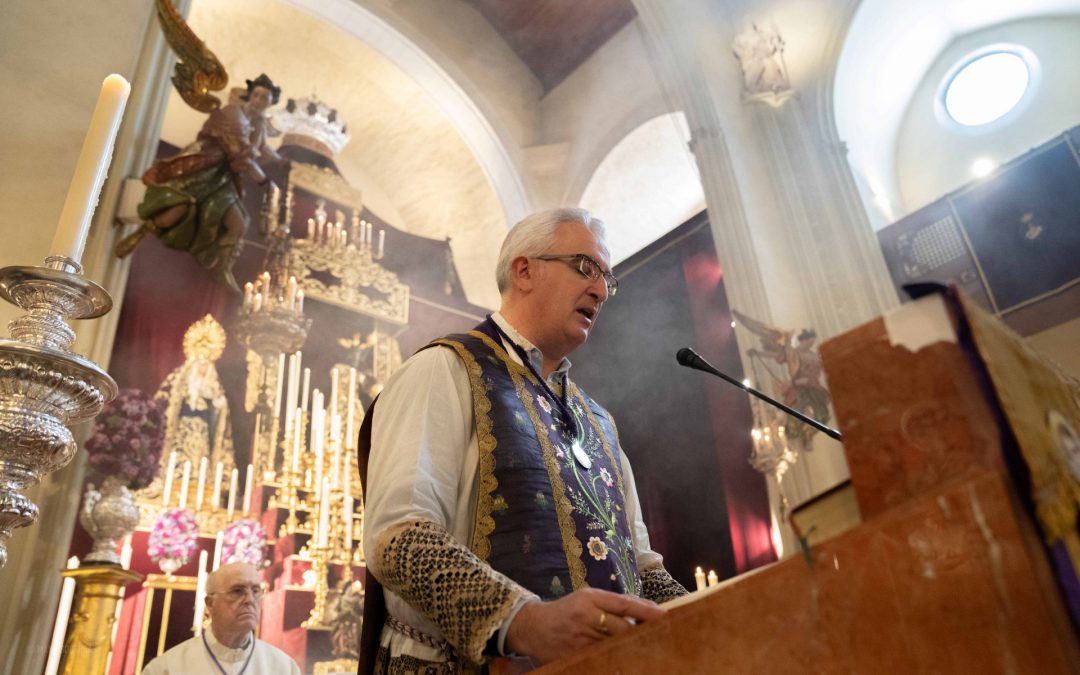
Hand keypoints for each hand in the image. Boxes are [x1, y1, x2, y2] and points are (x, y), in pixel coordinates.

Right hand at [504, 588, 664, 663]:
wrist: (533, 627)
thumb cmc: (566, 610)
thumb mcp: (587, 597)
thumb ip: (614, 603)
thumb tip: (646, 609)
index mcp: (589, 598)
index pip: (623, 604)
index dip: (646, 611)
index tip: (665, 616)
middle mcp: (585, 617)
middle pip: (622, 629)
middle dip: (640, 633)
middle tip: (658, 637)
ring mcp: (580, 639)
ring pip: (614, 646)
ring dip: (629, 648)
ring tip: (644, 649)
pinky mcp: (576, 656)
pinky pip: (601, 659)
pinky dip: (614, 658)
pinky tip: (623, 659)